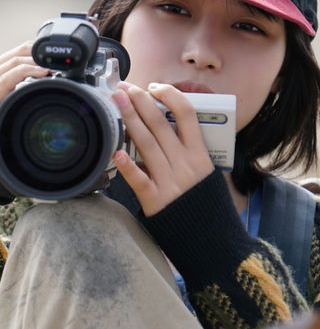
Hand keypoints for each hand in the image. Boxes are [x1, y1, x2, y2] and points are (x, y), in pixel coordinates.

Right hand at [0, 41, 48, 145]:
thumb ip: (6, 95)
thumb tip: (31, 91)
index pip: (10, 54)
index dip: (32, 51)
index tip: (50, 58)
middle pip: (13, 55)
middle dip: (37, 54)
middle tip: (57, 61)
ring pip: (11, 63)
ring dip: (35, 62)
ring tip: (52, 67)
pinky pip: (6, 80)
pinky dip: (25, 73)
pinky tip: (39, 74)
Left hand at [111, 82, 213, 215]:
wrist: (212, 241)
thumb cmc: (205, 205)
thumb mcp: (206, 173)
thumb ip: (189, 152)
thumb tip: (170, 128)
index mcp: (200, 155)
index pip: (187, 115)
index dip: (170, 96)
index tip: (154, 87)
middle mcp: (185, 164)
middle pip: (160, 124)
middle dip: (140, 101)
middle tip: (124, 87)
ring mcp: (170, 182)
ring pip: (147, 144)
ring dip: (130, 119)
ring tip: (117, 102)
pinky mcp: (155, 201)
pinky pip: (140, 180)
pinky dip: (128, 166)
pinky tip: (116, 151)